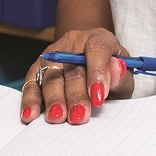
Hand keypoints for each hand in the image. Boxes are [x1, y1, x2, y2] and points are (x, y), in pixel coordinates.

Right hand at [20, 28, 134, 125]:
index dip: (98, 73)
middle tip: (79, 116)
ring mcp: (53, 55)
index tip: (99, 97)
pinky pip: (31, 84)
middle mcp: (73, 43)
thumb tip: (116, 68)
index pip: (97, 49)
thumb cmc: (111, 72)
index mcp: (98, 38)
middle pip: (72, 69)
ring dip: (54, 99)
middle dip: (76, 94)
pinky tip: (31, 114)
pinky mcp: (37, 69)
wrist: (90, 62)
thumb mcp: (125, 74)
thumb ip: (121, 75)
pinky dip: (31, 100)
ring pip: (51, 77)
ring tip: (57, 117)